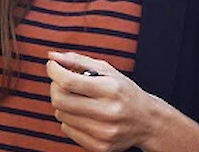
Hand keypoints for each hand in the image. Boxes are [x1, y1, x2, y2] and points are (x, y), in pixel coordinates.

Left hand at [45, 51, 198, 151]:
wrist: (148, 122)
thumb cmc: (124, 92)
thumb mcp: (107, 71)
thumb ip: (78, 61)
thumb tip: (51, 56)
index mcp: (111, 89)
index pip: (69, 82)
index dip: (54, 71)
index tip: (52, 66)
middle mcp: (108, 112)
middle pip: (60, 100)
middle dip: (55, 88)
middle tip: (62, 83)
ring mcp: (104, 132)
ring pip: (61, 115)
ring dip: (63, 104)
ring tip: (78, 100)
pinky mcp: (100, 146)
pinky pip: (67, 130)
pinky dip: (69, 120)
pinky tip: (83, 115)